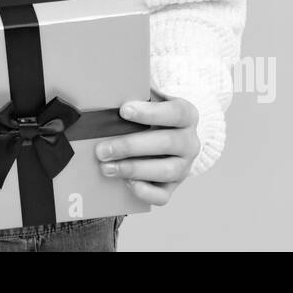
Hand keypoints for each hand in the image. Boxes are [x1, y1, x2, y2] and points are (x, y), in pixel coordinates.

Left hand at [94, 88, 199, 206]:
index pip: (175, 112)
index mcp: (187, 115)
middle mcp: (189, 142)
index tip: (124, 110)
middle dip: (130, 146)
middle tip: (103, 149)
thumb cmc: (152, 114)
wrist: (170, 134)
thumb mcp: (149, 99)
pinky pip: (163, 195)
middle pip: (166, 143)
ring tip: (107, 167)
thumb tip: (107, 99)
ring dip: (133, 169)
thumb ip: (135, 96)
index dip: (150, 112)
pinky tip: (127, 183)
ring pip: (166, 171)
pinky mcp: (174, 186)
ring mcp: (184, 166)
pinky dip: (145, 191)